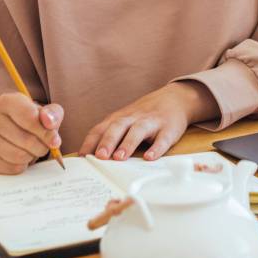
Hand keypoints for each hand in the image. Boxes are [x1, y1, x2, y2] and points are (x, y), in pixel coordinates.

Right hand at [0, 92, 63, 174]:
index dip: (45, 132)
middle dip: (41, 147)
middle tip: (43, 146)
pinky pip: (10, 168)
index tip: (55, 140)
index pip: (29, 118)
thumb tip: (49, 123)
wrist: (10, 132)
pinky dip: (21, 166)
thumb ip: (52, 114)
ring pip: (18, 156)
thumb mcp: (46, 113)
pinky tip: (20, 158)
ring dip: (31, 157)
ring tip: (31, 150)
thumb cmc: (30, 121)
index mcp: (7, 101)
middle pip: (26, 140)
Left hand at [78, 82, 218, 162]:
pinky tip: (150, 158)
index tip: (82, 157)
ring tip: (120, 158)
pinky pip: (162, 139)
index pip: (101, 129)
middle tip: (100, 157)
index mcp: (120, 118)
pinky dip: (156, 148)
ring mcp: (151, 122)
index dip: (90, 142)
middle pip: (117, 127)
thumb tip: (90, 158)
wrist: (175, 99)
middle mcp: (133, 118)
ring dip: (128, 143)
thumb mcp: (125, 121)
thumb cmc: (144, 116)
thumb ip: (110, 135)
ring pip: (138, 131)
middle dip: (108, 141)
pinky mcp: (168, 129)